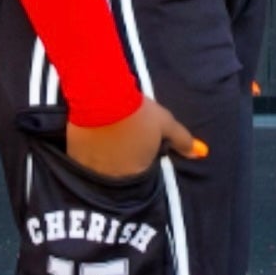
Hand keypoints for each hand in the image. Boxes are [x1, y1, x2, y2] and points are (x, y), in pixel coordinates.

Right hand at [66, 96, 207, 178]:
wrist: (101, 97)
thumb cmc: (138, 112)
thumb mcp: (165, 123)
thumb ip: (182, 140)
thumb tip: (202, 154)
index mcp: (137, 172)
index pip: (140, 178)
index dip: (140, 163)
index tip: (138, 148)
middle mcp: (113, 177)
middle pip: (118, 178)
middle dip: (121, 165)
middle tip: (120, 145)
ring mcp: (91, 169)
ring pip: (99, 173)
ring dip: (103, 163)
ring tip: (105, 143)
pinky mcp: (73, 157)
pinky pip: (82, 164)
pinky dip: (87, 157)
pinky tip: (90, 143)